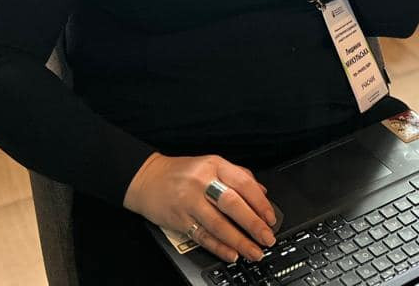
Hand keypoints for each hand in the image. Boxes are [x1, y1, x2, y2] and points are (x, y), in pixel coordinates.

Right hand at [123, 153, 275, 263]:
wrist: (147, 178)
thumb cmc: (182, 173)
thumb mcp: (211, 164)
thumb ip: (238, 175)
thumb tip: (262, 193)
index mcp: (214, 165)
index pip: (243, 183)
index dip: (260, 203)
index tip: (271, 218)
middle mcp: (202, 182)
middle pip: (232, 204)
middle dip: (253, 224)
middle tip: (267, 238)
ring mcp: (189, 201)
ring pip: (218, 224)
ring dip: (239, 241)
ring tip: (253, 251)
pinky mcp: (179, 219)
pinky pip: (202, 235)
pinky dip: (218, 247)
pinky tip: (231, 254)